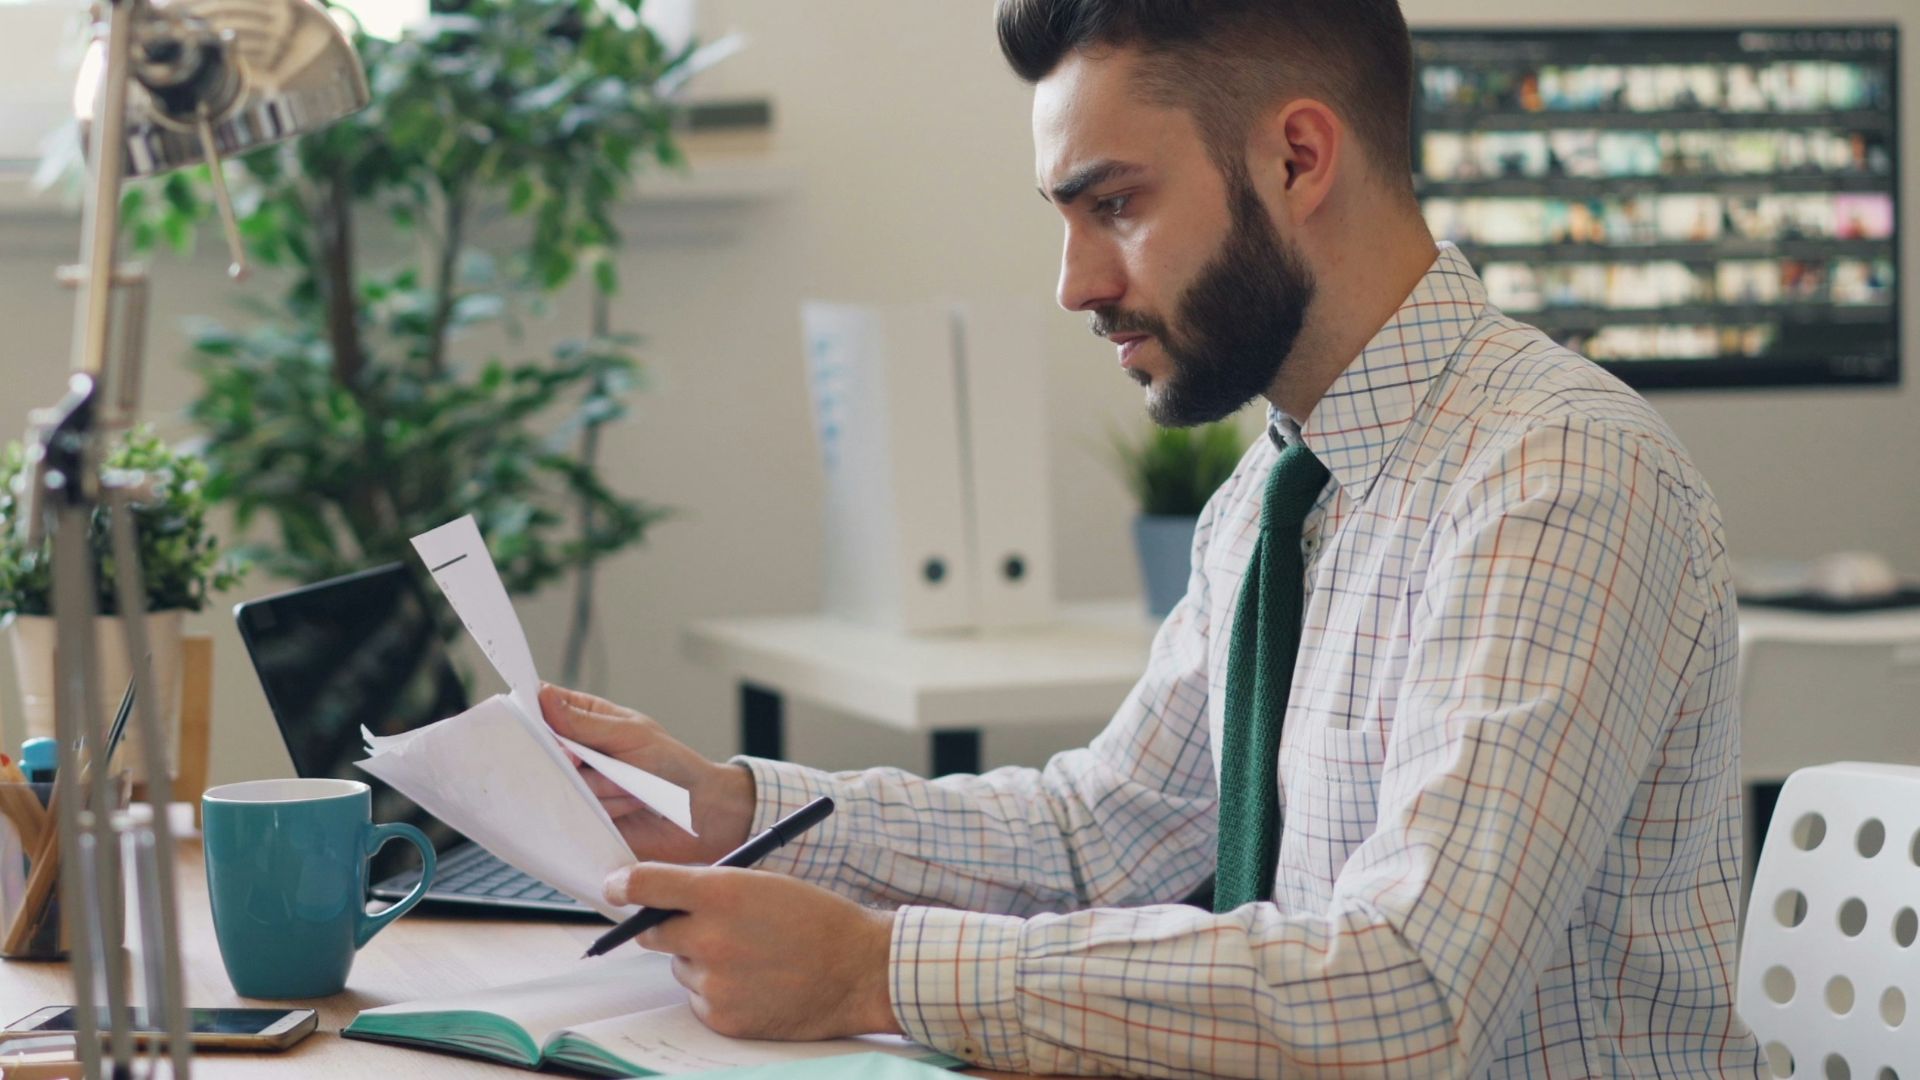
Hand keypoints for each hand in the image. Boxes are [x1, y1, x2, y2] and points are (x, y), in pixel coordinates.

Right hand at [540, 684, 754, 864]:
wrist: (698, 813)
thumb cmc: (671, 765)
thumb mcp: (630, 734)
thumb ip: (584, 723)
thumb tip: (544, 696)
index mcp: (586, 720)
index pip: (543, 707)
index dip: (532, 712)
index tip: (534, 719)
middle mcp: (576, 752)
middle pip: (542, 750)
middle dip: (572, 758)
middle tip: (592, 761)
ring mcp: (577, 786)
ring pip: (561, 783)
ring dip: (603, 787)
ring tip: (631, 786)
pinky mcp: (583, 817)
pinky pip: (574, 813)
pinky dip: (606, 809)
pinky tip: (630, 806)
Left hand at [604, 863, 898, 1039]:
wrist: (859, 969)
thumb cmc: (817, 919)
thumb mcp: (763, 883)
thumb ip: (710, 887)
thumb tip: (662, 897)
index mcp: (722, 892)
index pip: (646, 885)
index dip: (623, 884)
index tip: (615, 887)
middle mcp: (710, 938)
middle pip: (652, 931)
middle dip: (667, 925)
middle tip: (698, 924)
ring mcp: (714, 982)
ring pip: (681, 967)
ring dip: (701, 960)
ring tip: (751, 956)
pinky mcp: (721, 1017)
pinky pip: (699, 999)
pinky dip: (718, 991)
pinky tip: (755, 982)